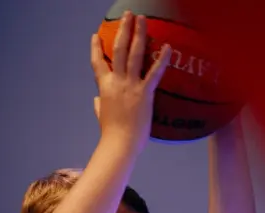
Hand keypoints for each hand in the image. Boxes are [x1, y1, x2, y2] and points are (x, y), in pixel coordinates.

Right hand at [91, 12, 170, 153]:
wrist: (120, 144)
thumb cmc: (111, 134)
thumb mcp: (101, 117)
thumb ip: (98, 106)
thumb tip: (96, 101)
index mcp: (104, 87)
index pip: (97, 63)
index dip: (95, 48)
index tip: (95, 36)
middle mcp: (116, 82)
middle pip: (118, 49)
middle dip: (123, 29)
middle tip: (128, 15)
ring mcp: (131, 86)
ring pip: (134, 53)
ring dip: (139, 34)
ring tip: (142, 19)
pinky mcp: (145, 93)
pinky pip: (155, 72)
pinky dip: (162, 58)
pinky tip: (168, 46)